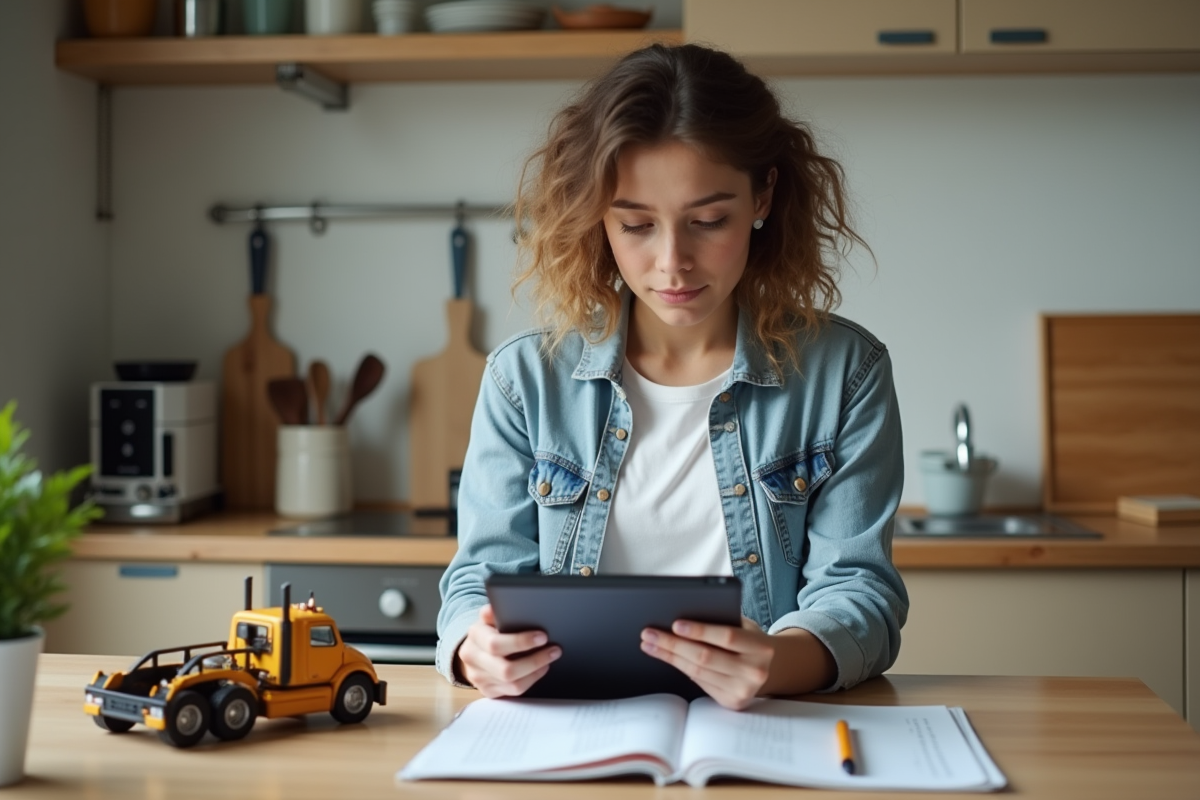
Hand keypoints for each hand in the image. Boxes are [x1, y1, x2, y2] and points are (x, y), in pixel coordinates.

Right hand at [455, 604, 561, 697]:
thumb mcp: (489, 617)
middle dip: (535, 660)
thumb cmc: (488, 631)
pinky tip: (541, 668)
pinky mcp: (488, 691)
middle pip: (506, 669)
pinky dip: (531, 680)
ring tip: (550, 658)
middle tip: (554, 650)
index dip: (521, 642)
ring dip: (536, 670)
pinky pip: (514, 691)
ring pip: (512, 683)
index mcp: (474, 636)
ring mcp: (479, 678)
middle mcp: (473, 659)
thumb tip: (494, 608)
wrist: (474, 650)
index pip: (496, 644)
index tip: (542, 637)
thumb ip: (493, 612)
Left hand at [639, 616, 773, 709]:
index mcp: (761, 647)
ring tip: (650, 644)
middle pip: (706, 657)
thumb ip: (723, 622)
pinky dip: (681, 668)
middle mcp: (755, 671)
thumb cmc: (749, 640)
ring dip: (669, 657)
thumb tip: (683, 619)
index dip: (701, 631)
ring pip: (698, 671)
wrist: (768, 668)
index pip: (727, 637)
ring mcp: (743, 690)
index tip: (675, 624)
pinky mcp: (731, 702)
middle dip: (674, 644)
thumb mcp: (745, 626)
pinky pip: (699, 682)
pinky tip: (667, 657)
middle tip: (650, 634)